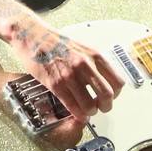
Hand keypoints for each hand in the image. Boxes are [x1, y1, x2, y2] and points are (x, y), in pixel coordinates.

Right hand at [9, 21, 125, 120]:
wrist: (34, 36)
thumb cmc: (58, 42)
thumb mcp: (84, 48)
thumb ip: (95, 64)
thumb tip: (104, 82)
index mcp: (95, 55)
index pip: (117, 81)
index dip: (116, 94)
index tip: (110, 96)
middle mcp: (85, 65)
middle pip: (107, 95)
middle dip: (106, 106)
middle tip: (101, 108)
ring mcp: (70, 75)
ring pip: (89, 105)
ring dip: (91, 112)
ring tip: (87, 110)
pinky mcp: (55, 84)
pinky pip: (72, 106)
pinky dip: (77, 114)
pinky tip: (78, 113)